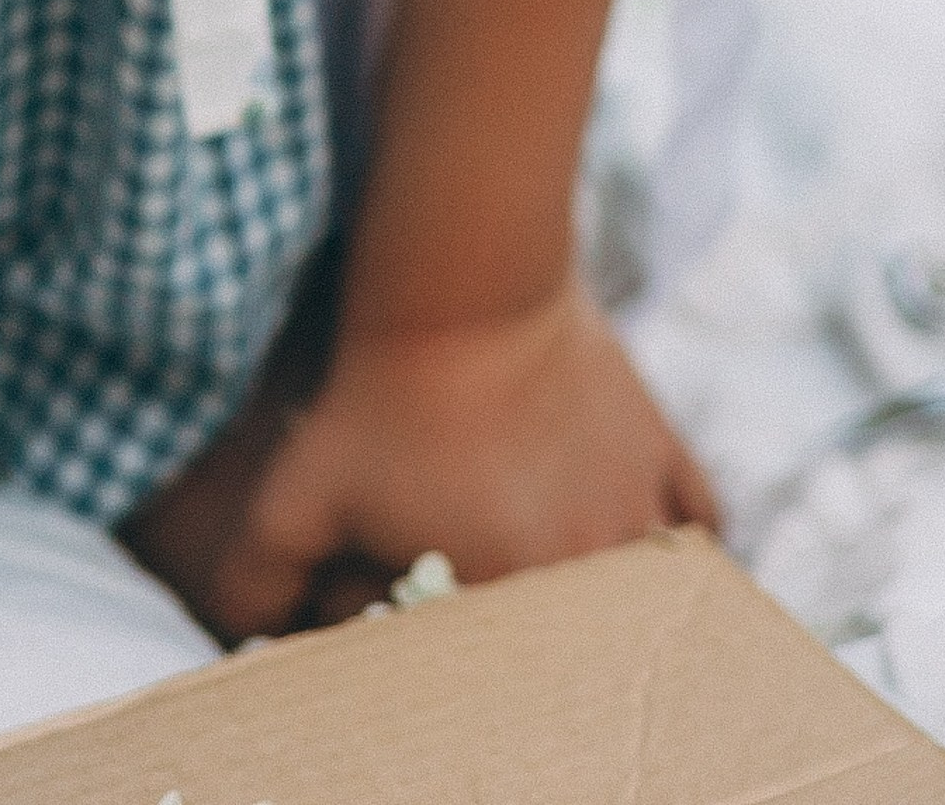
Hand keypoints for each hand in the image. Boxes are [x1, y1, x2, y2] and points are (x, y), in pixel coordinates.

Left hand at [186, 280, 716, 642]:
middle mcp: (589, 574)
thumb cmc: (379, 391)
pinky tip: (644, 545)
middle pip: (565, 630)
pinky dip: (681, 544)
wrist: (465, 280)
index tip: (395, 580)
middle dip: (512, 608)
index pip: (480, 662)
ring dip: (603, 591)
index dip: (433, 626)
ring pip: (638, 592)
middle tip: (461, 555)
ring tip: (549, 560)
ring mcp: (638, 512)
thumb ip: (256, 580)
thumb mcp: (295, 493)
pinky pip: (697, 529)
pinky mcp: (662, 452)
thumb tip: (248, 635)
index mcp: (509, 602)